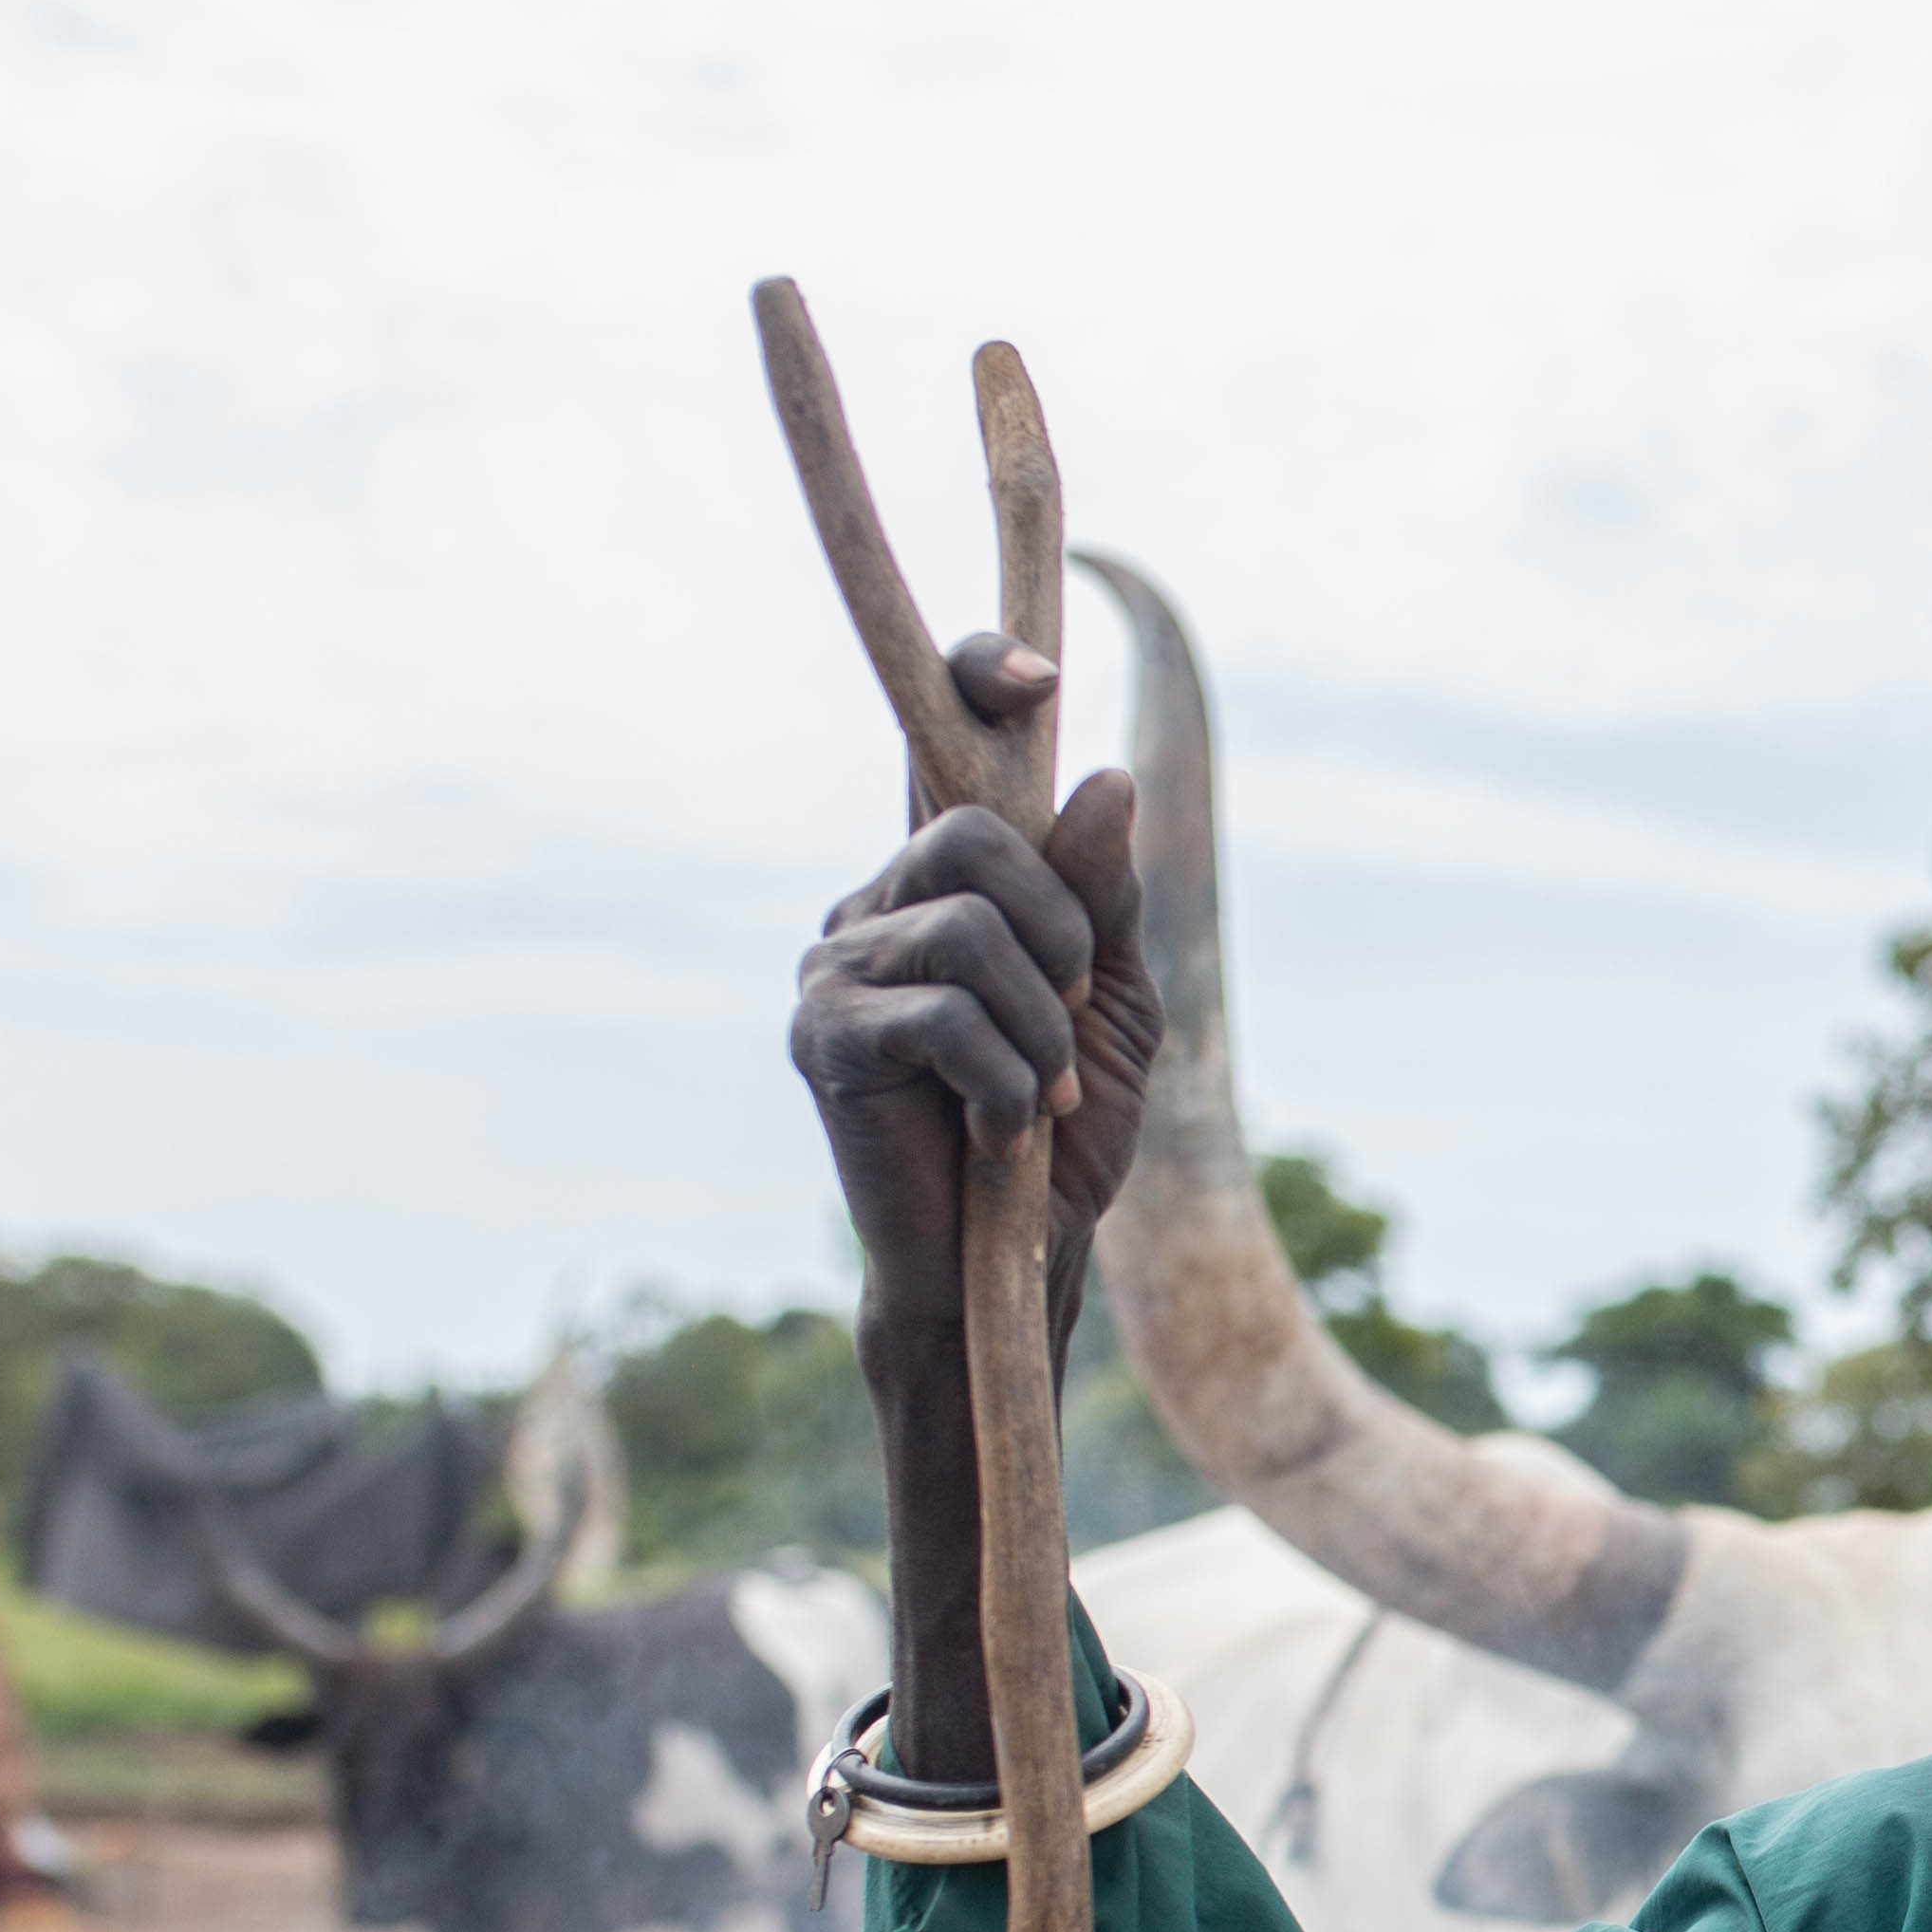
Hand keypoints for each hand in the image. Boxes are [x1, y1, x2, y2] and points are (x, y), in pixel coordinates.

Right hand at [790, 634, 1161, 1332]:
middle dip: (1059, 933)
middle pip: (975, 834)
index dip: (975, 680)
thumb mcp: (1110, 1004)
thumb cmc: (1060, 1131)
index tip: (1039, 673)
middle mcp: (877, 902)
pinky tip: (1005, 1134)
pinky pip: (943, 1015)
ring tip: (1041, 1101)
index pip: (939, 743)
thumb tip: (1102, 777)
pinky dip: (1008, 1080)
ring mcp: (835, 964)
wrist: (1014, 1258)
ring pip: (968, 929)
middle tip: (1070, 1025)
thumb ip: (1102, 899)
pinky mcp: (821, 1036)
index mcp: (947, 883)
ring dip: (1041, 1028)